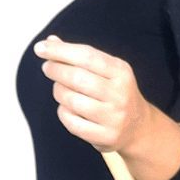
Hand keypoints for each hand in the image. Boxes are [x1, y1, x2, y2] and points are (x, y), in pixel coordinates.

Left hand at [33, 34, 149, 155]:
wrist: (138, 128)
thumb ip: (80, 57)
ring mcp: (114, 118)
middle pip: (77, 78)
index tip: (40, 48)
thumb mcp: (106, 71)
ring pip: (72, 101)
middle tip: (47, 68)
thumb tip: (50, 41)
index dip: (60, 51)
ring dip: (58, 92)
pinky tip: (66, 108)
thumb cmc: (115, 94)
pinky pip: (72, 123)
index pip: (86, 56)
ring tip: (59, 89)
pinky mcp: (106, 137)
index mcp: (121, 72)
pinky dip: (63, 112)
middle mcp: (120, 95)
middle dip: (56, 70)